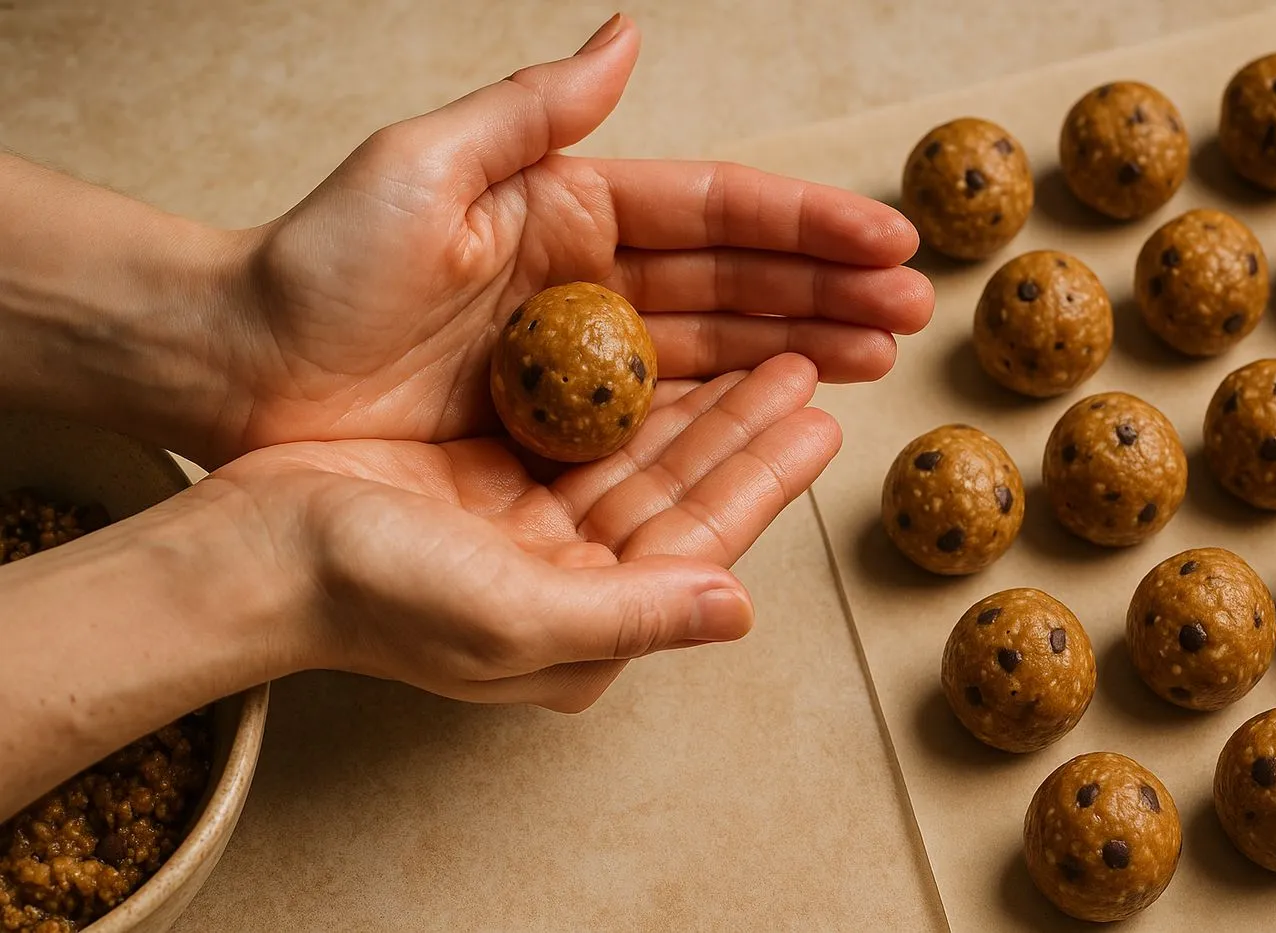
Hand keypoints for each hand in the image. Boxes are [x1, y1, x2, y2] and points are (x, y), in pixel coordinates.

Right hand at [205, 354, 833, 710]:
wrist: (252, 553)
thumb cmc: (374, 596)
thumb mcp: (509, 616)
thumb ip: (630, 617)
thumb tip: (741, 609)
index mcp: (587, 628)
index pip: (700, 544)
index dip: (763, 479)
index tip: (820, 420)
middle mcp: (574, 583)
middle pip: (682, 493)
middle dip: (747, 431)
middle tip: (812, 363)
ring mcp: (535, 531)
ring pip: (644, 456)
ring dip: (706, 406)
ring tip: (769, 352)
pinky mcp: (498, 482)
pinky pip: (589, 431)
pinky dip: (634, 394)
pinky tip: (674, 354)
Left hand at [213, 14, 929, 462]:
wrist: (247, 371)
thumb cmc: (320, 264)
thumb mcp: (422, 167)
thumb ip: (533, 112)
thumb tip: (629, 37)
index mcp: (569, 210)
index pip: (711, 212)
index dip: (803, 224)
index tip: (885, 237)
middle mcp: (590, 284)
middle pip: (733, 285)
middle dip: (826, 292)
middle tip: (912, 309)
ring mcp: (582, 361)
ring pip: (714, 352)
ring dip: (800, 352)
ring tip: (878, 357)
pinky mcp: (560, 431)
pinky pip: (662, 421)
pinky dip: (729, 416)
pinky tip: (791, 414)